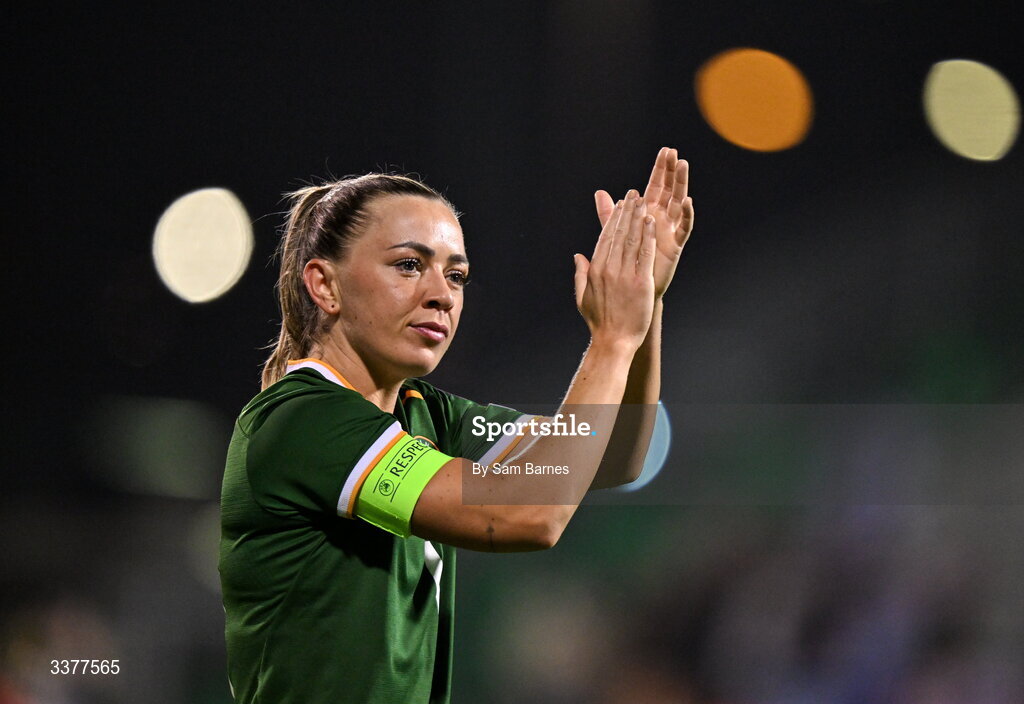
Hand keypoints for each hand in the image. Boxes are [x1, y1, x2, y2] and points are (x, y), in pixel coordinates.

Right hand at [573, 192, 656, 351]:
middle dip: (626, 211)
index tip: (618, 204)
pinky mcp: (640, 282)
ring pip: (632, 239)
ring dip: (638, 218)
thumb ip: (580, 274)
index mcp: (595, 270)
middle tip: (633, 194)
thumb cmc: (599, 322)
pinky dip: (648, 236)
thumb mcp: (583, 297)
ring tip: (643, 201)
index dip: (612, 218)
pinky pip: (645, 254)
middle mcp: (608, 268)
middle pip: (618, 233)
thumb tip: (577, 256)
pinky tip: (651, 222)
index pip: (604, 237)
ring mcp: (624, 274)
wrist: (614, 341)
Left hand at [595, 147, 693, 298]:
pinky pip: (684, 228)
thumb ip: (608, 213)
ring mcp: (669, 231)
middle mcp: (661, 220)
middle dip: (672, 171)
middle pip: (669, 190)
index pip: (656, 186)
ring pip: (679, 203)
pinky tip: (688, 202)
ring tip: (684, 166)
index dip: (661, 169)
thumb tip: (599, 193)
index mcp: (648, 214)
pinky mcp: (675, 246)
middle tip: (675, 152)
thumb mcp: (615, 234)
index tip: (666, 150)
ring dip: (681, 185)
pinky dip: (687, 215)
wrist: (632, 292)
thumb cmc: (625, 264)